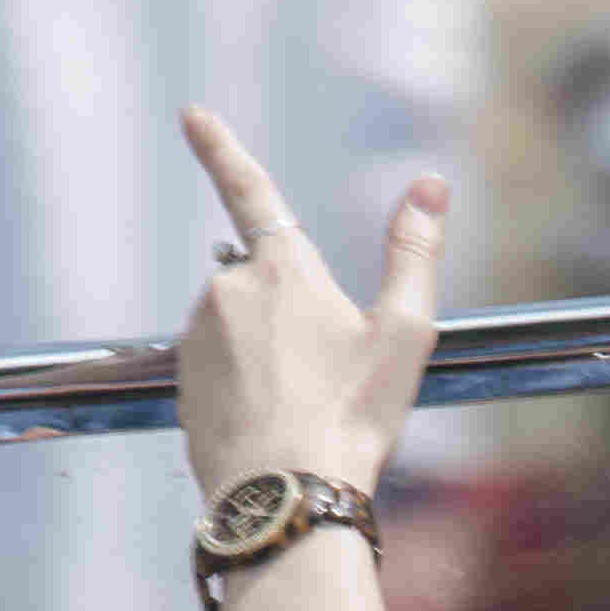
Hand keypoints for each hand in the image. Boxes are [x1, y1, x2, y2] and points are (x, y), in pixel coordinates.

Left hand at [177, 106, 446, 502]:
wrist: (285, 496)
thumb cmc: (350, 417)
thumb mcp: (403, 335)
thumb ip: (414, 254)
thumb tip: (430, 187)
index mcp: (282, 270)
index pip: (248, 190)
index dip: (218, 148)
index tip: (192, 114)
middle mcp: (228, 291)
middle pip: (260, 282)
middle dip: (287, 312)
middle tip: (327, 376)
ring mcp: (195, 338)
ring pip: (235, 327)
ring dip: (262, 352)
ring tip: (301, 409)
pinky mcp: (179, 383)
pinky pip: (214, 369)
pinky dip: (240, 387)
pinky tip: (270, 425)